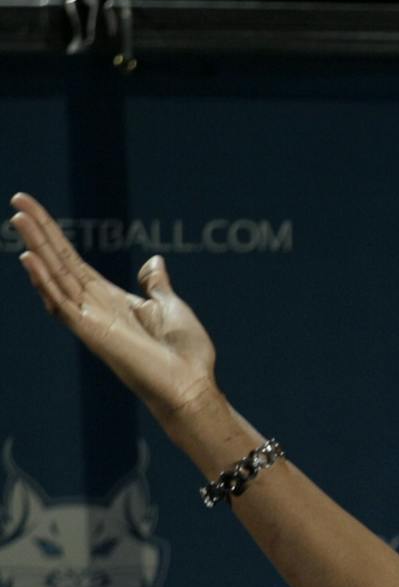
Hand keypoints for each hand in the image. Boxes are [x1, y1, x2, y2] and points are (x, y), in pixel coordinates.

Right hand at [10, 192, 220, 422]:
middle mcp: (93, 306)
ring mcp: (89, 320)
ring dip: (36, 247)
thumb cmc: (186, 353)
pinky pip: (62, 303)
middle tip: (17, 199)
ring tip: (18, 218)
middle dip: (38, 231)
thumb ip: (155, 284)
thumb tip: (154, 262)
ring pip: (55, 276)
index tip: (34, 208)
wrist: (193, 386)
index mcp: (110, 298)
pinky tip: (30, 258)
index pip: (73, 260)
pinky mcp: (91, 334)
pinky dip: (44, 280)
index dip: (55, 234)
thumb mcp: (170, 307)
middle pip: (58, 262)